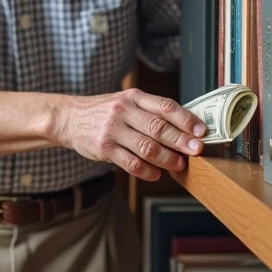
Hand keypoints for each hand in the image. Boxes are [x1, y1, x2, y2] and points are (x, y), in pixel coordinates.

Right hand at [53, 89, 206, 180]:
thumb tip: (185, 129)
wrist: (70, 118)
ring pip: (146, 147)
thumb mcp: (126, 102)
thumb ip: (151, 112)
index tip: (201, 131)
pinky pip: (130, 162)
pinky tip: (156, 174)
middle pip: (158, 127)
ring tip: (179, 165)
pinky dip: (147, 171)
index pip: (165, 106)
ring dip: (167, 158)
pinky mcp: (103, 148)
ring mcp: (112, 130)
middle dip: (181, 141)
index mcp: (134, 97)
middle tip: (197, 151)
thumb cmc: (105, 112)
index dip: (186, 119)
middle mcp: (123, 111)